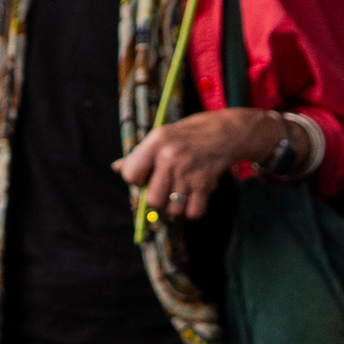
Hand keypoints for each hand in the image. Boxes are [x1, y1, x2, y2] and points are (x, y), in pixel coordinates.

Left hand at [115, 108, 274, 217]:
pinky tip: (193, 199)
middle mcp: (170, 157)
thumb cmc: (189, 134)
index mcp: (156, 142)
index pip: (130, 174)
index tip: (146, 176)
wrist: (227, 131)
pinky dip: (192, 211)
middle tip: (164, 190)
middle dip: (157, 200)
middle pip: (153, 199)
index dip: (136, 180)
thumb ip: (139, 154)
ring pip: (173, 208)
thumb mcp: (162, 135)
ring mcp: (188, 171)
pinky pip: (193, 212)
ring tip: (180, 193)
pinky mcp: (206, 182)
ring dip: (175, 206)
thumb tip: (116, 168)